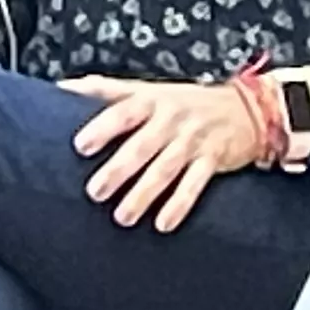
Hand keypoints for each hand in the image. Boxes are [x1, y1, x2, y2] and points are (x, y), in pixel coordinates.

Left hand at [65, 76, 275, 232]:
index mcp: (151, 99)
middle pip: (142, 146)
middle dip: (118, 170)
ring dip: (143, 194)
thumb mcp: (148, 88)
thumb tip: (63, 86)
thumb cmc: (184, 101)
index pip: (123, 111)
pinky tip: (163, 223)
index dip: (103, 128)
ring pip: (165, 169)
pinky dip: (179, 204)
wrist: (245, 107)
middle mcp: (171, 118)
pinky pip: (195, 184)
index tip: (81, 146)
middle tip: (95, 192)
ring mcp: (193, 139)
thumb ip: (107, 89)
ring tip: (122, 216)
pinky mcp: (213, 159)